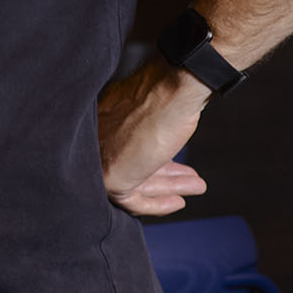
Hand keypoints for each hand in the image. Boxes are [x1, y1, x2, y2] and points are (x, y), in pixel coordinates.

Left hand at [96, 65, 212, 218]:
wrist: (171, 88)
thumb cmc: (167, 90)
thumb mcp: (154, 108)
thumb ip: (148, 123)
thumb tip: (161, 132)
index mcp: (103, 116)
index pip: (123, 146)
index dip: (152, 158)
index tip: (175, 166)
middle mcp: (97, 136)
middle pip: (131, 164)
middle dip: (165, 174)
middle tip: (190, 178)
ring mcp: (99, 157)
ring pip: (134, 180)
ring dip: (168, 187)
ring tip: (196, 186)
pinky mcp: (109, 177)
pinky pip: (132, 200)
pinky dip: (157, 203)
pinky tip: (178, 200)